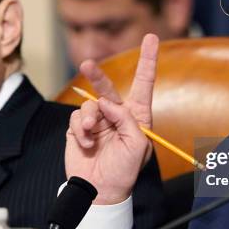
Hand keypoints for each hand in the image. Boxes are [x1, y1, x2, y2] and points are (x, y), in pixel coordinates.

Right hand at [65, 34, 158, 204]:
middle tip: (87, 65)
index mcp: (137, 116)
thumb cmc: (125, 170)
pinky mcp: (79, 128)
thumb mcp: (138, 145)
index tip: (151, 38)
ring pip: (89, 103)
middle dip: (97, 75)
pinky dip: (81, 129)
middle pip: (107, 86)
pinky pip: (77, 117)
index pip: (143, 83)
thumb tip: (106, 102)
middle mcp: (117, 114)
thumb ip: (126, 120)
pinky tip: (86, 142)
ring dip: (89, 117)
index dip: (148, 60)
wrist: (100, 190)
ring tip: (91, 132)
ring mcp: (97, 120)